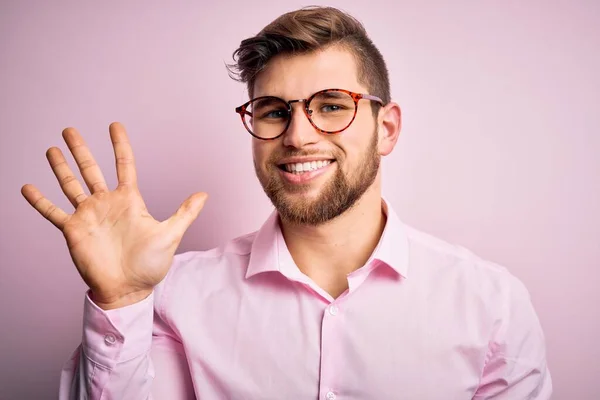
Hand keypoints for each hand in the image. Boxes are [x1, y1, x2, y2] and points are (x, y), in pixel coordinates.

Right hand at [21, 122, 206, 308]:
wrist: (129, 290)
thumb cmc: (150, 265)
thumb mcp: (171, 234)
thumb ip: (185, 212)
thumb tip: (204, 194)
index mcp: (129, 200)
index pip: (124, 164)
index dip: (119, 144)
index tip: (114, 125)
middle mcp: (106, 203)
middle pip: (90, 169)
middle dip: (80, 150)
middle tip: (69, 129)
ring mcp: (88, 216)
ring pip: (70, 185)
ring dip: (60, 167)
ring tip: (52, 149)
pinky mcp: (73, 231)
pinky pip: (53, 212)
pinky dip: (40, 201)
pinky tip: (27, 187)